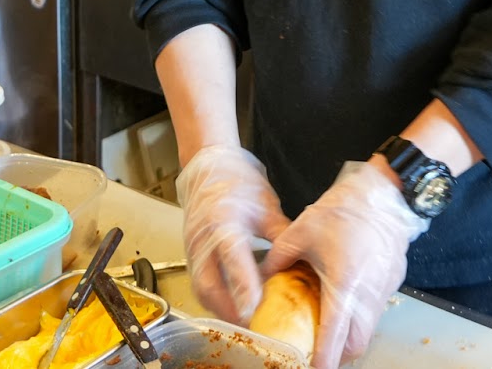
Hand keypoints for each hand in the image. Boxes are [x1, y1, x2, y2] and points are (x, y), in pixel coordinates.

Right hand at [176, 144, 290, 323]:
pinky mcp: (192, 254)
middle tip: (252, 324)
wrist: (209, 168)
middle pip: (209, 285)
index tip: (254, 308)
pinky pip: (200, 284)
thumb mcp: (267, 205)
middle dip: (229, 309)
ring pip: (201, 289)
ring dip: (220, 308)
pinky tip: (232, 306)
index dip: (243, 286)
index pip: (233, 260)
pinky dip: (215, 299)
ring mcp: (193, 248)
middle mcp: (203, 239)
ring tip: (244, 321)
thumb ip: (281, 234)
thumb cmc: (238, 183)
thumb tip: (300, 259)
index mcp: (224, 222)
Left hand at [262, 161, 428, 368]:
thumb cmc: (347, 208)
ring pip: (369, 328)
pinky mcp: (393, 281)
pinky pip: (377, 309)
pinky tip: (346, 296)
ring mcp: (384, 289)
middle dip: (339, 354)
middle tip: (319, 350)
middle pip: (357, 343)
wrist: (386, 192)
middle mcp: (368, 293)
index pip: (334, 336)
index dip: (324, 359)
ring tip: (330, 324)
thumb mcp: (302, 230)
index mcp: (344, 284)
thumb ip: (279, 258)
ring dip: (350, 334)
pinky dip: (361, 314)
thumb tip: (264, 276)